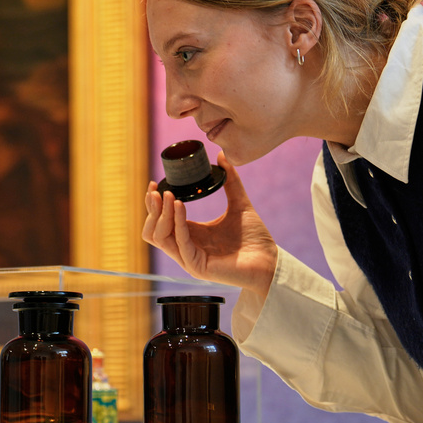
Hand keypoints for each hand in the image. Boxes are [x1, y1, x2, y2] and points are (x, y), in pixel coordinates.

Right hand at [142, 152, 276, 299]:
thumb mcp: (239, 204)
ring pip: (160, 237)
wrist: (270, 261)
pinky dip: (178, 222)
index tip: (155, 184)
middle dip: (152, 208)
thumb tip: (223, 155)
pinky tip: (179, 204)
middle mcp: (186, 248)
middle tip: (156, 190)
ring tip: (168, 195)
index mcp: (191, 234)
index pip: (161, 220)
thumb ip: (230, 182)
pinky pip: (181, 242)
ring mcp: (189, 259)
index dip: (155, 203)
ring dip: (161, 215)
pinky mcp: (197, 266)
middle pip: (154, 230)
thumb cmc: (255, 238)